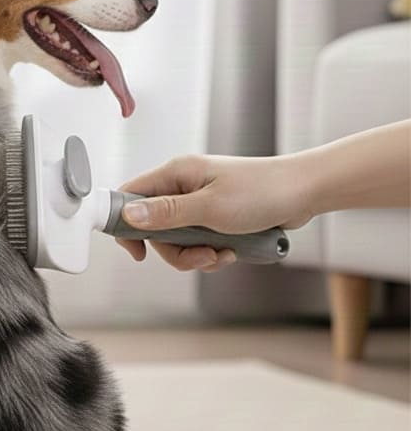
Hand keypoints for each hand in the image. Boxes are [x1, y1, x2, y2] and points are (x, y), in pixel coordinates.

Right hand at [115, 153, 309, 271]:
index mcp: (175, 174)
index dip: (125, 224)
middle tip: (200, 256)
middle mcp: (183, 186)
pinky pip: (197, 242)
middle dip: (174, 250)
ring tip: (222, 254)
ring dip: (195, 255)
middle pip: (154, 228)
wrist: (305, 192)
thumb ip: (167, 213)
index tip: (136, 251)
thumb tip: (129, 216)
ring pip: (176, 240)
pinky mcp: (214, 217)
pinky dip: (210, 253)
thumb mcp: (210, 207)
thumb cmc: (262, 192)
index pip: (130, 196)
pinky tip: (231, 252)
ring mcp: (198, 203)